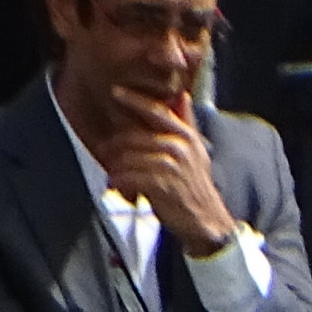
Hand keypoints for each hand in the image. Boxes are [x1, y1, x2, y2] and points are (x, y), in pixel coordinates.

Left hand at [105, 90, 237, 252]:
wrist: (207, 220)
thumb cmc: (192, 184)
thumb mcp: (194, 150)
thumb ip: (186, 123)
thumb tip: (182, 95)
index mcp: (187, 136)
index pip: (158, 111)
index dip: (135, 100)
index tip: (115, 91)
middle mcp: (181, 148)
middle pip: (136, 136)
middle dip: (115, 143)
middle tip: (103, 150)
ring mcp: (174, 167)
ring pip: (131, 157)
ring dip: (116, 165)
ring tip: (110, 171)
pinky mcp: (165, 186)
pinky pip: (133, 177)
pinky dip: (120, 181)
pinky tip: (114, 185)